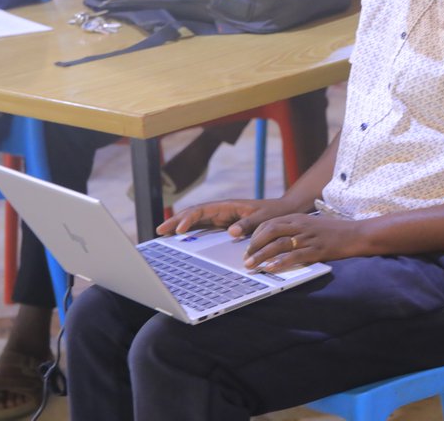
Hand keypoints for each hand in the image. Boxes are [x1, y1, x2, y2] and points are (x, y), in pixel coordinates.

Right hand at [157, 198, 291, 236]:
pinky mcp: (223, 224)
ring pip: (196, 220)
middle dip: (176, 221)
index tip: (179, 230)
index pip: (203, 210)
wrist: (284, 212)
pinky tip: (180, 238)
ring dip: (180, 225)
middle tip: (160, 231)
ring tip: (163, 234)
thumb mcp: (264, 219)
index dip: (189, 219)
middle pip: (194, 213)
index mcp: (229, 206)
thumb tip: (231, 232)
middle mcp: (222, 210)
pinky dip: (190, 231)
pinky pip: (203, 227)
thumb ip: (248, 225)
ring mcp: (221, 217)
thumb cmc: (275, 213)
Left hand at [243, 213, 365, 270]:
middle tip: (245, 259)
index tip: (248, 248)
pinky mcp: (317, 249)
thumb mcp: (311, 225)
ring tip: (251, 266)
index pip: (269, 223)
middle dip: (254, 246)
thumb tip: (274, 242)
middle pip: (270, 232)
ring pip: (279, 244)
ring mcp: (309, 237)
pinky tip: (271, 268)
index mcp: (298, 218)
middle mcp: (301, 225)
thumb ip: (294, 229)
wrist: (356, 233)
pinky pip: (295, 256)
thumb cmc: (333, 231)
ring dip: (262, 255)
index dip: (255, 236)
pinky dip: (281, 262)